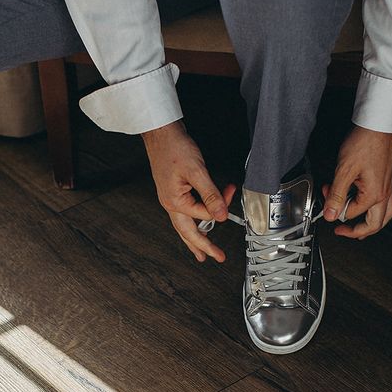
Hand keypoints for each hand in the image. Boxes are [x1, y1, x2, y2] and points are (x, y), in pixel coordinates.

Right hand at [142, 120, 235, 261]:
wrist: (160, 134)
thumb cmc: (174, 148)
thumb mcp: (197, 171)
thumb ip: (211, 195)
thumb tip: (222, 215)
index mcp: (175, 202)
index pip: (204, 214)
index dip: (220, 206)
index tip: (230, 192)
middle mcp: (170, 204)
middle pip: (188, 232)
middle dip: (202, 246)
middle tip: (215, 257)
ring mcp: (170, 199)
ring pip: (184, 226)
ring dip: (194, 239)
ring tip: (201, 252)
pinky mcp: (172, 192)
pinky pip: (183, 215)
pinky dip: (191, 224)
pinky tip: (195, 227)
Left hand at [323, 125, 391, 239]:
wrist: (377, 125)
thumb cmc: (365, 143)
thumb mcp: (344, 171)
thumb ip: (336, 195)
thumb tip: (330, 214)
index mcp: (374, 194)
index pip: (352, 213)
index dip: (335, 210)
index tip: (326, 202)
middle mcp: (384, 192)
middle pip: (376, 223)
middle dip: (357, 231)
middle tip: (342, 232)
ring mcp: (387, 186)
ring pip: (384, 214)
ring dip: (370, 223)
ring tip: (357, 228)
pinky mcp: (386, 180)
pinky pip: (384, 202)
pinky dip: (373, 209)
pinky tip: (364, 205)